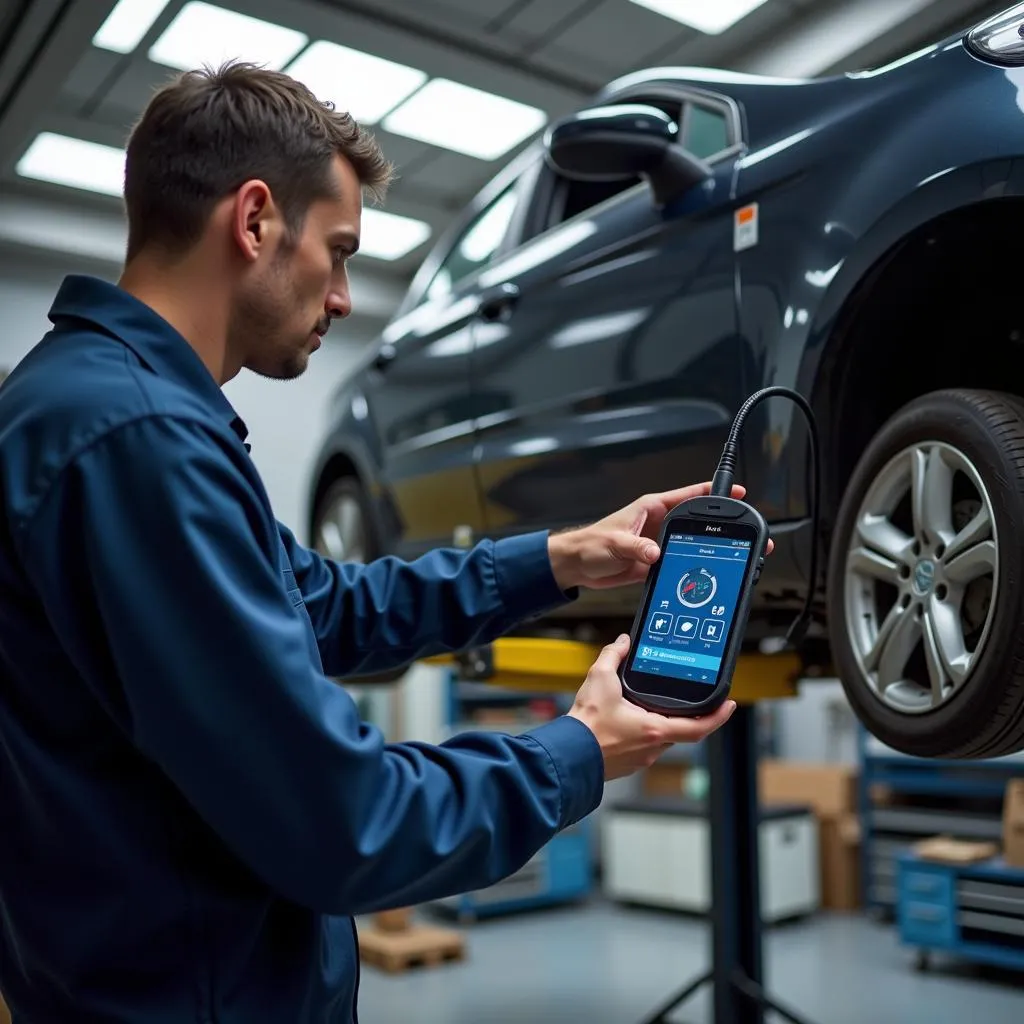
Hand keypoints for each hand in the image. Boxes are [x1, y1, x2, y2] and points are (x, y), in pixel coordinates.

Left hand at [547, 482, 774, 591]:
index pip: (688, 497)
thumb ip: (636, 547)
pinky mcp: (653, 563)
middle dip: (719, 525)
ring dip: (708, 549)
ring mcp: (657, 543)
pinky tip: (704, 574)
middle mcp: (657, 524)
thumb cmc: (589, 545)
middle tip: (744, 530)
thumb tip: (655, 553)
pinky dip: (690, 568)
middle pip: (696, 522)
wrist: (576, 566)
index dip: (711, 493)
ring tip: (732, 554)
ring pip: (690, 543)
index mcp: (650, 509)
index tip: (735, 493)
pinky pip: (678, 563)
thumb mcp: (615, 543)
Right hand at [568, 635, 735, 780]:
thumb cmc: (586, 726)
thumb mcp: (600, 680)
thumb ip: (614, 655)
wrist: (566, 755)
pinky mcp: (627, 764)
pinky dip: (642, 732)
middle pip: (680, 730)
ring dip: (659, 722)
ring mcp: (641, 758)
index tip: (729, 705)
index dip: (718, 716)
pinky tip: (627, 721)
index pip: (699, 726)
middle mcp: (652, 747)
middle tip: (687, 699)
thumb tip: (623, 643)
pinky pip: (643, 746)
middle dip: (684, 715)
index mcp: (653, 729)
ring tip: (648, 705)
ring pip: (660, 738)